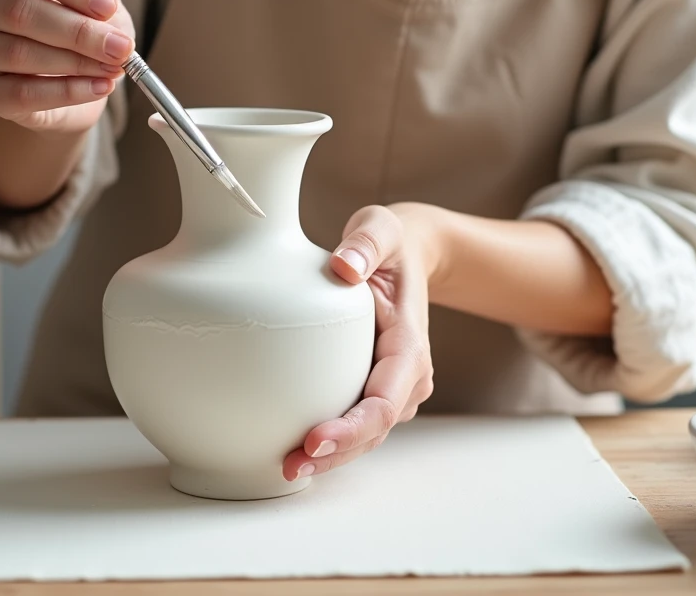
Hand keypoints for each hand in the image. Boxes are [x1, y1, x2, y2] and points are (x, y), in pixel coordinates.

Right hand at [0, 0, 135, 133]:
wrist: (72, 84)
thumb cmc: (80, 27)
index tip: (110, 5)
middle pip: (21, 13)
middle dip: (79, 32)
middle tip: (120, 47)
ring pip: (20, 54)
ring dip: (76, 63)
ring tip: (114, 68)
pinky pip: (23, 93)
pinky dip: (68, 92)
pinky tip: (100, 87)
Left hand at [282, 203, 438, 481]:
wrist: (404, 254)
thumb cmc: (388, 243)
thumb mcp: (381, 227)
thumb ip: (366, 241)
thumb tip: (345, 266)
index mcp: (409, 345)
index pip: (384, 400)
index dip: (353, 427)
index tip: (314, 439)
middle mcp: (407, 376)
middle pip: (375, 430)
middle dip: (336, 454)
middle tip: (290, 466)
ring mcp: (393, 387)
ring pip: (366, 435)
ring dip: (332, 456)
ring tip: (286, 468)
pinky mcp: (373, 389)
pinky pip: (355, 424)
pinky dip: (331, 442)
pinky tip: (294, 451)